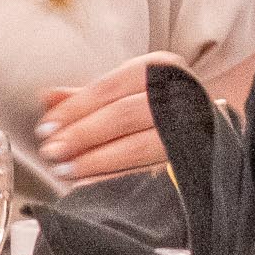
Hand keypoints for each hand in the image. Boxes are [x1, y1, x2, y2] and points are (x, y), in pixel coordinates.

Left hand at [36, 52, 191, 184]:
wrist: (209, 126)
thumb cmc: (157, 105)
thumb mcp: (126, 90)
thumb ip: (86, 96)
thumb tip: (45, 98)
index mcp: (160, 69)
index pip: (109, 88)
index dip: (74, 109)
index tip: (46, 127)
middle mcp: (179, 94)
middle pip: (122, 115)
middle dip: (81, 135)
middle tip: (51, 152)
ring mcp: (189, 129)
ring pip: (136, 146)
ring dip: (95, 160)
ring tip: (65, 170)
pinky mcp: (191, 161)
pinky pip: (147, 173)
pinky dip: (114, 180)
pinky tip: (89, 185)